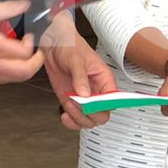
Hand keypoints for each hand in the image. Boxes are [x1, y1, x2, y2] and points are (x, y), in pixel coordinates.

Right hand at [0, 0, 44, 85]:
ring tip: (20, 54)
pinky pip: (3, 80)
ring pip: (16, 79)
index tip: (28, 35)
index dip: (32, 43)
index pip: (25, 52)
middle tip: (35, 51)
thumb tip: (26, 5)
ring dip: (23, 67)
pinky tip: (5, 59)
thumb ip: (7, 8)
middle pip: (26, 72)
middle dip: (36, 61)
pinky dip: (10, 71)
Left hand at [39, 12, 115, 129]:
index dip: (104, 106)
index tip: (92, 104)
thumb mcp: (76, 59)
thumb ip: (80, 77)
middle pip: (102, 115)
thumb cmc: (70, 46)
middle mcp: (96, 92)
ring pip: (89, 121)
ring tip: (69, 104)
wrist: (53, 45)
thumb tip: (85, 94)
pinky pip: (76, 119)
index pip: (113, 100)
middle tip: (77, 102)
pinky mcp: (72, 102)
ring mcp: (84, 99)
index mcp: (105, 80)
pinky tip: (65, 115)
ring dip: (78, 118)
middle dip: (89, 113)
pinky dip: (71, 122)